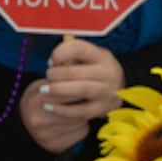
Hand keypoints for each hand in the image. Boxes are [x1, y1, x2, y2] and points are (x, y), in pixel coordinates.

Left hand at [19, 38, 125, 153]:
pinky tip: (50, 107)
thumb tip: (53, 63)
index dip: (60, 53)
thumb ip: (71, 56)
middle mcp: (108, 73)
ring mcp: (108, 92)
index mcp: (102, 56)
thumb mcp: (88, 57)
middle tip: (47, 76)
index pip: (79, 49)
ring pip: (80, 90)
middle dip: (55, 74)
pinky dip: (63, 110)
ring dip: (58, 90)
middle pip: (76, 72)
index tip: (51, 61)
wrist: (117, 88)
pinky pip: (81, 111)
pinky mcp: (103, 109)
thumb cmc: (94, 69)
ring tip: (43, 91)